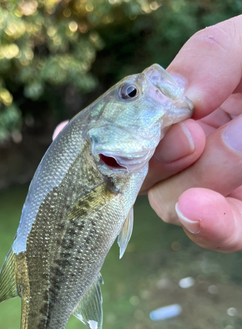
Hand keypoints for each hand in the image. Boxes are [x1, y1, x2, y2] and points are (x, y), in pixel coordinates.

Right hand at [145, 15, 241, 251]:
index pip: (135, 132)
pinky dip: (206, 223)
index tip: (171, 117)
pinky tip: (200, 208)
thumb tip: (181, 101)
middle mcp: (191, 157)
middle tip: (196, 135)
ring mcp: (217, 192)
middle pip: (145, 175)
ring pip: (173, 205)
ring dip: (201, 175)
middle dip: (163, 156)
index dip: (137, 130)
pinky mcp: (241, 221)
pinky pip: (217, 233)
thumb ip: (210, 55)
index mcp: (186, 116)